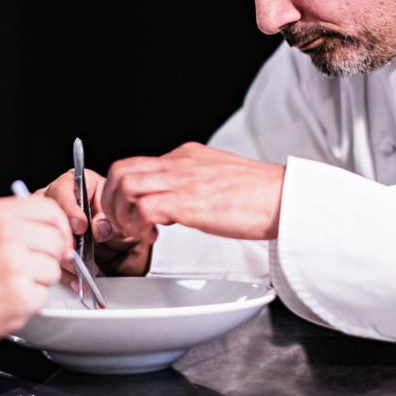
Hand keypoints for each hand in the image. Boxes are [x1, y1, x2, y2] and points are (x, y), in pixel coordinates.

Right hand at [0, 193, 72, 382]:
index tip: (59, 238)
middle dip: (48, 256)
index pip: (51, 211)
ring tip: (6, 285)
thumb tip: (46, 222)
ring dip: (37, 281)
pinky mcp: (21, 297)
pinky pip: (43, 297)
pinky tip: (4, 300)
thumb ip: (9, 219)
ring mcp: (16, 267)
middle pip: (57, 241)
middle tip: (27, 268)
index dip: (60, 227)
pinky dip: (28, 303)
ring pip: (52, 270)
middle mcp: (8, 236)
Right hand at [42, 169, 152, 278]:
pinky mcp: (44, 243)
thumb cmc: (115, 222)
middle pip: (49, 215)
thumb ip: (111, 222)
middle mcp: (57, 198)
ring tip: (81, 269)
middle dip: (65, 237)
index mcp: (76, 183)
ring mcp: (46, 220)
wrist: (116, 243)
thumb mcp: (119, 219)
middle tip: (77, 253)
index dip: (71, 209)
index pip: (64, 189)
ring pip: (45, 238)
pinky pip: (47, 256)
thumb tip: (99, 228)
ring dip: (63, 257)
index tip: (80, 226)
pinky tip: (75, 278)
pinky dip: (62, 270)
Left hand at [102, 142, 284, 242]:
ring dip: (121, 215)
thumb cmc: (259, 195)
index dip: (120, 192)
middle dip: (111, 202)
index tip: (126, 215)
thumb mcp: (218, 180)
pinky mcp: (188, 201)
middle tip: (122, 226)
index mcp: (185, 156)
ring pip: (124, 186)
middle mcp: (179, 163)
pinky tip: (153, 238)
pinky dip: (138, 226)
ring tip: (136, 234)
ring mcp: (182, 180)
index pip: (135, 164)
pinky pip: (143, 208)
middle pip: (120, 171)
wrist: (284, 197)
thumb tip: (173, 205)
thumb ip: (192, 185)